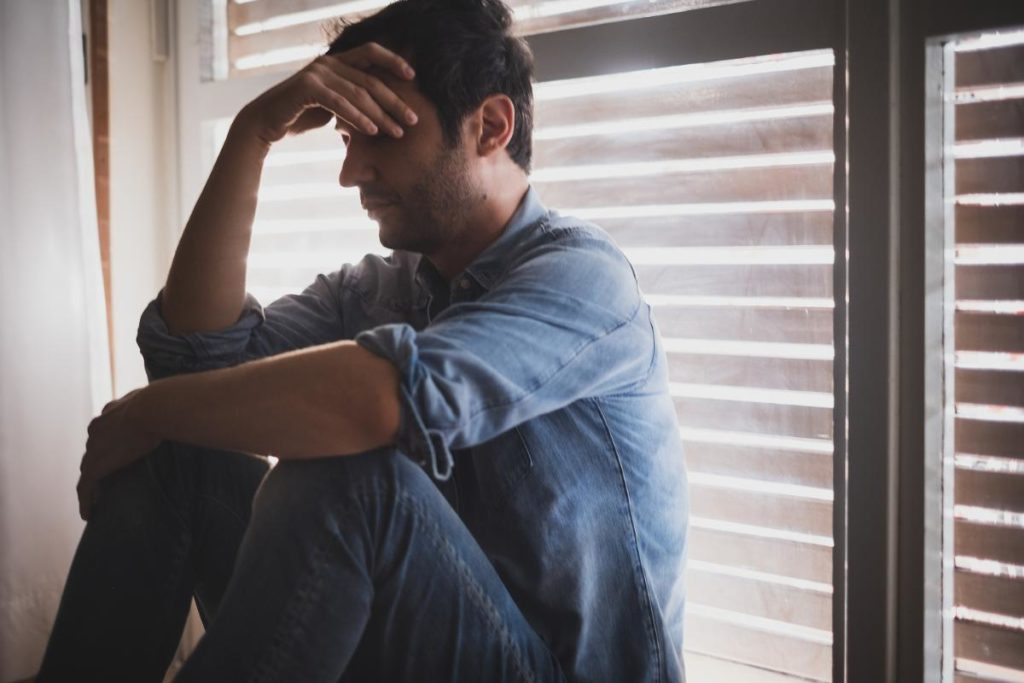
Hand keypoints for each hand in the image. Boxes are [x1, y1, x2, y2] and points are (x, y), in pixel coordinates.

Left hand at [77, 389, 161, 520]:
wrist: (154, 409)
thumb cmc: (162, 403)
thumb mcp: (156, 400)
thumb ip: (155, 404)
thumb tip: (173, 404)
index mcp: (110, 413)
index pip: (102, 431)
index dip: (106, 444)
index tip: (113, 454)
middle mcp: (97, 429)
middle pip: (93, 450)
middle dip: (97, 463)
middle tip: (104, 480)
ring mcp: (94, 448)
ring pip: (87, 469)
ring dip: (90, 483)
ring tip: (94, 499)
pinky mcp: (97, 465)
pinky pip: (85, 487)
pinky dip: (84, 501)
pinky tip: (87, 515)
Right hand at [237, 41, 418, 145]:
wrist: (265, 123)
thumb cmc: (299, 115)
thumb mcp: (332, 106)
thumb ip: (352, 102)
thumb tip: (380, 112)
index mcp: (336, 61)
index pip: (370, 53)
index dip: (393, 61)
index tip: (413, 77)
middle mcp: (328, 62)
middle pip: (370, 80)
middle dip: (395, 101)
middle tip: (414, 119)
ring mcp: (317, 73)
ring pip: (358, 94)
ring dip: (382, 115)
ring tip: (398, 132)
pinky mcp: (307, 88)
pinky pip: (339, 103)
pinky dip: (358, 118)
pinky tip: (372, 131)